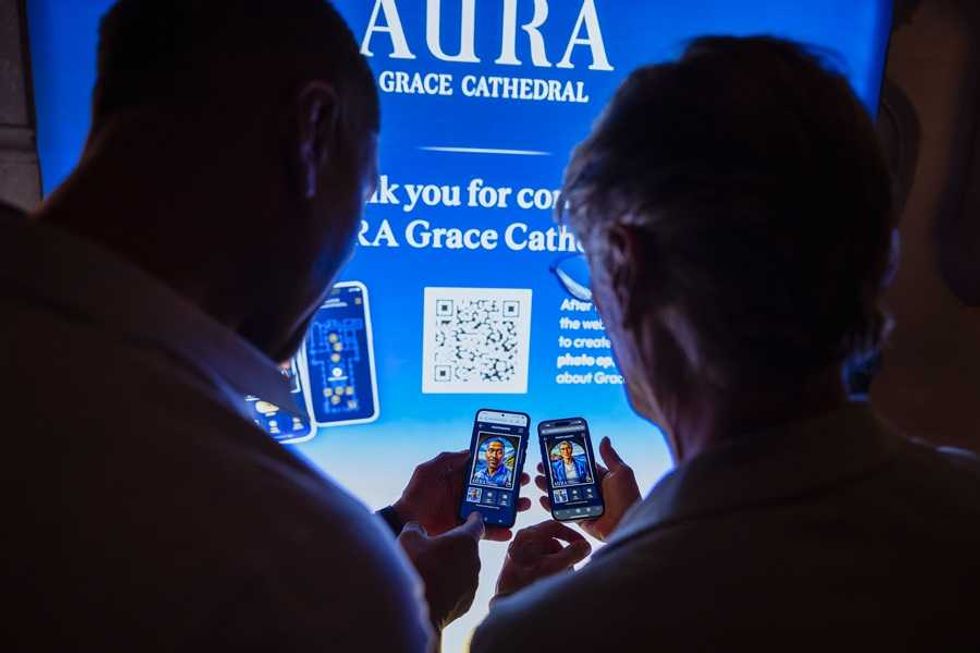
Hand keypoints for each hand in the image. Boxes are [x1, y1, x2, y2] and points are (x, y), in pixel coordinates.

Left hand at [392, 450, 530, 540]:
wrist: (405, 521)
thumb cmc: (416, 493)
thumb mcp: (429, 470)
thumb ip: (449, 459)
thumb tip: (471, 451)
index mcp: (460, 478)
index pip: (484, 470)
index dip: (500, 467)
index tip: (515, 463)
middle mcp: (467, 494)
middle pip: (495, 489)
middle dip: (512, 485)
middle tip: (526, 482)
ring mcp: (468, 512)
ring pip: (495, 508)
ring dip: (511, 507)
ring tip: (525, 504)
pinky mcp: (466, 529)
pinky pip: (486, 530)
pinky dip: (498, 531)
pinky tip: (509, 531)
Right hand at [398, 512, 483, 630]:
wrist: (417, 610)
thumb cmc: (416, 569)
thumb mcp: (408, 538)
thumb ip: (416, 528)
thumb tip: (417, 530)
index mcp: (465, 541)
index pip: (476, 524)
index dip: (473, 519)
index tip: (472, 517)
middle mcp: (474, 561)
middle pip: (467, 548)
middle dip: (454, 547)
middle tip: (435, 548)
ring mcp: (472, 583)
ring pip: (464, 569)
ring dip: (452, 567)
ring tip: (431, 571)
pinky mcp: (467, 602)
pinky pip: (460, 588)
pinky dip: (450, 586)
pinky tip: (433, 589)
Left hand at [494, 521, 590, 600]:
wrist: (509, 604)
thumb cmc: (528, 582)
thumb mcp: (556, 566)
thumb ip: (573, 553)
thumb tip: (584, 545)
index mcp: (528, 535)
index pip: (554, 526)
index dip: (570, 535)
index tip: (582, 545)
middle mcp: (522, 542)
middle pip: (552, 542)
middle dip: (565, 555)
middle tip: (572, 566)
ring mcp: (520, 555)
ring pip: (548, 555)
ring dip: (559, 565)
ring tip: (562, 578)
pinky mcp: (520, 569)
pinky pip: (540, 565)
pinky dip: (550, 572)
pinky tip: (552, 583)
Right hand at [536, 436, 639, 540]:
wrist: (626, 524)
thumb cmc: (627, 498)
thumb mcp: (621, 473)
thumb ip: (610, 456)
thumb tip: (605, 439)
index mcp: (600, 478)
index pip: (579, 466)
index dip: (566, 460)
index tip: (553, 454)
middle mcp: (590, 491)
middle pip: (567, 479)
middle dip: (552, 473)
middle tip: (540, 467)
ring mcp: (583, 504)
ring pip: (561, 494)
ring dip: (548, 487)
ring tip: (537, 480)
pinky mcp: (578, 518)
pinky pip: (562, 511)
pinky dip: (551, 506)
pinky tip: (542, 499)